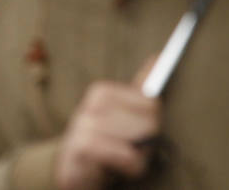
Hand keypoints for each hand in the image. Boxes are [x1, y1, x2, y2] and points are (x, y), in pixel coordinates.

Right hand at [54, 61, 160, 189]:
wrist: (71, 171)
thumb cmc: (104, 144)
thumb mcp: (121, 116)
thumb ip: (139, 89)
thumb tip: (157, 58)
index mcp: (102, 92)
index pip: (151, 103)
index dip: (151, 125)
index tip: (135, 133)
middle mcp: (91, 104)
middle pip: (149, 122)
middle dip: (146, 143)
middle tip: (127, 149)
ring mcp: (84, 124)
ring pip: (140, 140)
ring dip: (138, 158)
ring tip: (119, 158)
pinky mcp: (83, 146)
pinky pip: (128, 157)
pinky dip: (130, 167)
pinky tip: (115, 168)